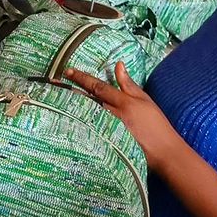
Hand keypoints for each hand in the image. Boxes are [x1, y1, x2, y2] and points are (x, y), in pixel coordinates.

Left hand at [65, 63, 179, 171]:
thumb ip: (128, 84)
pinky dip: (79, 124)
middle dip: (70, 92)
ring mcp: (108, 130)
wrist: (163, 152)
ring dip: (72, 107)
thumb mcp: (145, 100)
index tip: (69, 71)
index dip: (82, 78)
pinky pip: (89, 130)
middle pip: (86, 101)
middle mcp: (113, 116)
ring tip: (55, 99)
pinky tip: (67, 120)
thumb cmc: (156, 125)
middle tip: (53, 84)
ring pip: (86, 115)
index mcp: (123, 103)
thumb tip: (118, 65)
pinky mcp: (106, 143)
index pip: (98, 87)